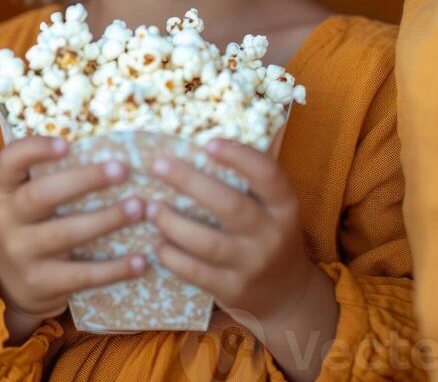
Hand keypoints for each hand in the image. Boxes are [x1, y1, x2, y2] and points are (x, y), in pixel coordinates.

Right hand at [0, 135, 147, 344]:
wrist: (10, 287)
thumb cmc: (32, 225)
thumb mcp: (25, 200)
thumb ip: (50, 176)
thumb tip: (109, 148)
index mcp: (4, 190)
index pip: (8, 161)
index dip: (34, 149)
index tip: (66, 143)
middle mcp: (6, 220)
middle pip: (40, 196)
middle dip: (84, 180)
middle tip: (122, 169)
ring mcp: (21, 254)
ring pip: (65, 235)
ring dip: (106, 220)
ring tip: (139, 207)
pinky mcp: (41, 284)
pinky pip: (82, 275)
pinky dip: (114, 269)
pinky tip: (141, 261)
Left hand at [145, 137, 314, 337]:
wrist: (287, 296)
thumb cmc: (268, 234)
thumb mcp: (272, 208)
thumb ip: (247, 182)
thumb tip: (197, 146)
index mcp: (284, 206)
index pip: (267, 174)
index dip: (238, 156)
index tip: (208, 143)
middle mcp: (272, 235)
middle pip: (230, 206)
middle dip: (190, 182)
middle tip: (159, 165)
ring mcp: (252, 265)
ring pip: (208, 243)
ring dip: (173, 223)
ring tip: (150, 207)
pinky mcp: (233, 290)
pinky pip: (196, 273)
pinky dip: (173, 256)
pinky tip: (157, 243)